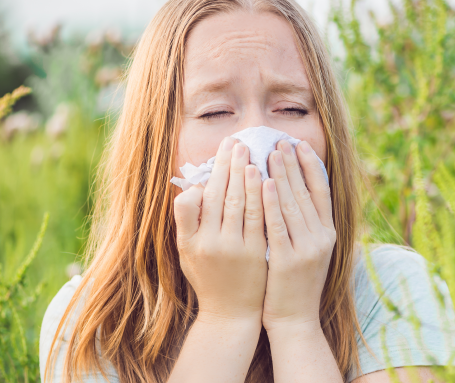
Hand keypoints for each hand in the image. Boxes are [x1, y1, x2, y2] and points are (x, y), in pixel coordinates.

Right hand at [173, 137, 267, 323]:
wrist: (231, 313)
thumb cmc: (208, 277)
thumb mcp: (187, 251)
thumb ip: (187, 220)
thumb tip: (195, 186)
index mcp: (190, 240)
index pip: (198, 198)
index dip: (211, 173)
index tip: (220, 151)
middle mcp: (210, 243)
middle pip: (222, 195)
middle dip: (229, 165)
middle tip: (237, 141)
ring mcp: (235, 249)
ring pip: (242, 203)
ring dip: (247, 174)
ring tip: (251, 152)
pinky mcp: (257, 253)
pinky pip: (261, 218)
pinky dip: (263, 196)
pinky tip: (267, 178)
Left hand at [260, 140, 335, 332]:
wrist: (295, 320)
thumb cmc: (296, 283)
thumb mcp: (310, 251)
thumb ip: (306, 223)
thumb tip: (295, 190)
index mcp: (329, 233)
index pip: (322, 191)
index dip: (311, 166)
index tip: (299, 144)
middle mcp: (322, 238)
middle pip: (306, 193)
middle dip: (292, 164)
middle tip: (279, 140)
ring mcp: (307, 249)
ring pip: (293, 204)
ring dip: (281, 175)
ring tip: (270, 152)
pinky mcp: (288, 260)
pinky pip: (279, 225)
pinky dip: (272, 201)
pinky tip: (264, 182)